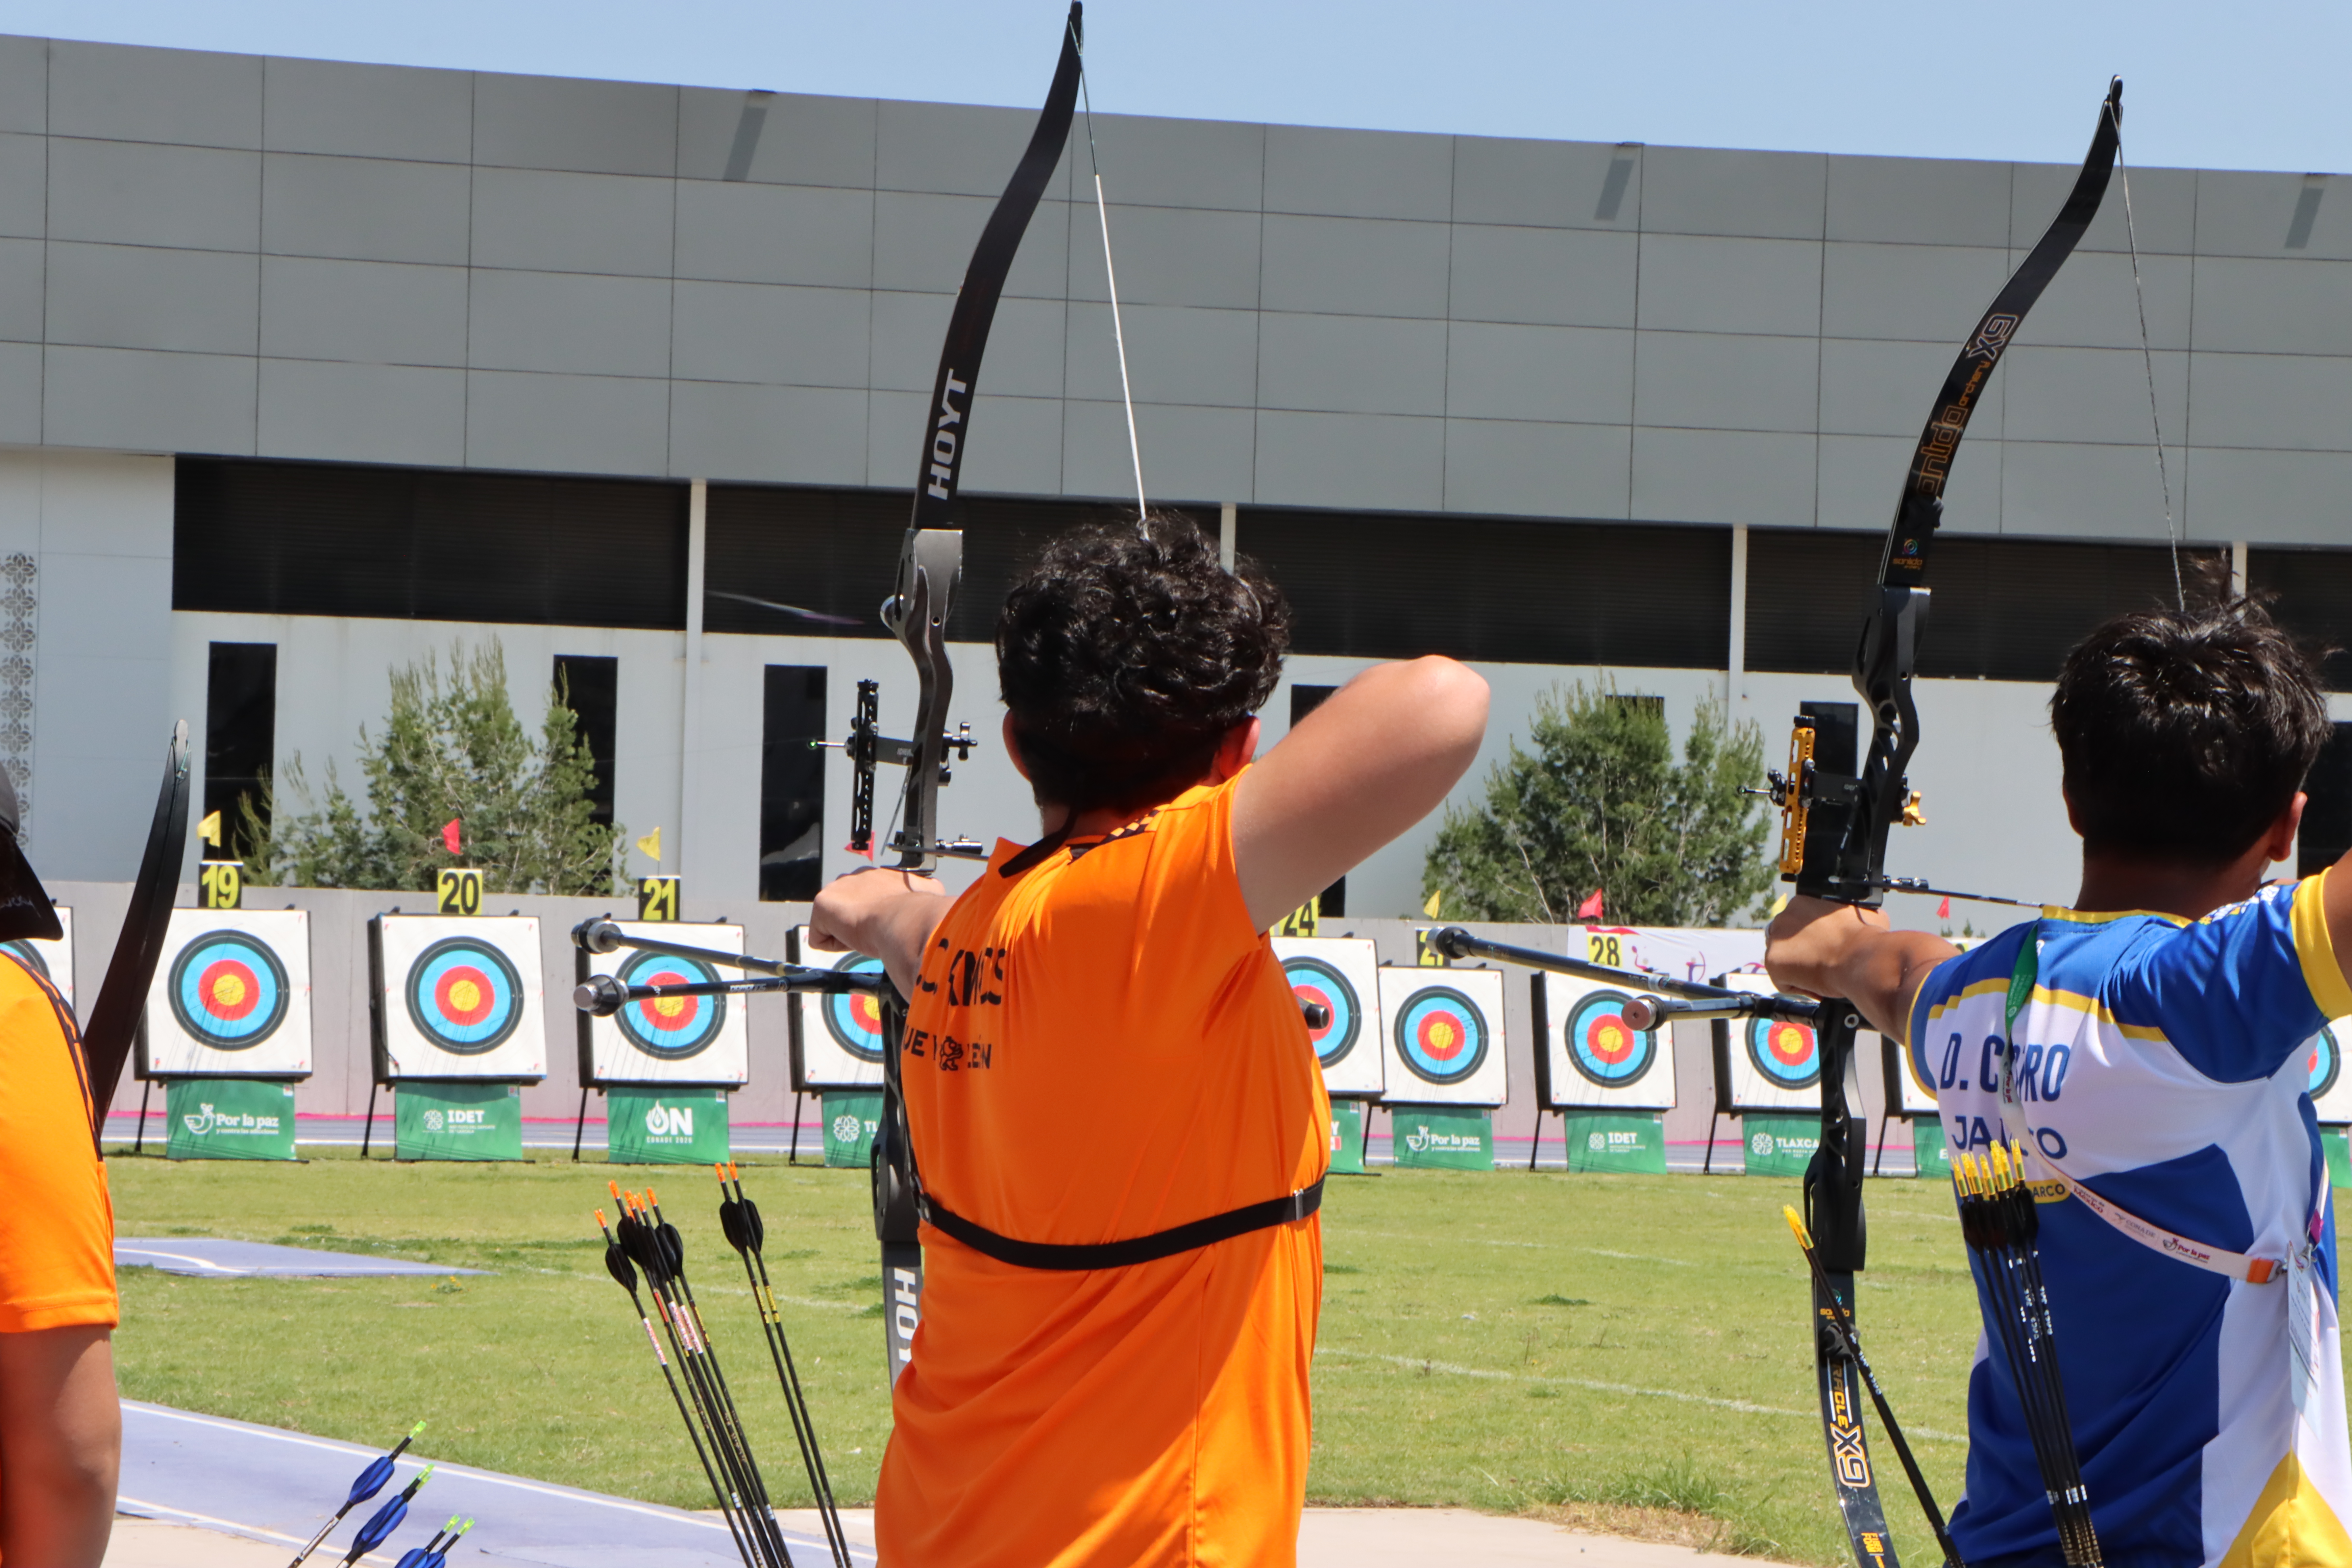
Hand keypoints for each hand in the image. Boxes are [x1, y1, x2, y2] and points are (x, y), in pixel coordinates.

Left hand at [809, 868, 947, 951]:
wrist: (904, 920)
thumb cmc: (917, 912)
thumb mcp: (929, 894)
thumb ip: (926, 891)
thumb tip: (937, 891)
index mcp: (880, 876)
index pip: (869, 897)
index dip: (876, 917)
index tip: (885, 926)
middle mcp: (856, 877)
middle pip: (849, 909)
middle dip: (858, 924)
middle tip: (875, 935)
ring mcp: (837, 889)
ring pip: (835, 923)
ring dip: (848, 935)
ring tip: (867, 938)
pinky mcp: (823, 905)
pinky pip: (821, 937)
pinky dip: (836, 945)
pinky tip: (854, 941)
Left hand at [1764, 895, 1890, 996]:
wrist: (1861, 958)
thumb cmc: (1865, 939)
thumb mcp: (1864, 915)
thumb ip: (1850, 915)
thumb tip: (1863, 918)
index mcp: (1803, 901)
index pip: (1800, 922)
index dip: (1813, 938)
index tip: (1825, 947)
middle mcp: (1785, 916)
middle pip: (1788, 939)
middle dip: (1802, 951)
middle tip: (1821, 963)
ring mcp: (1776, 938)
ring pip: (1784, 959)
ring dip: (1799, 969)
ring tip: (1821, 975)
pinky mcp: (1773, 961)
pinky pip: (1783, 980)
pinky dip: (1799, 986)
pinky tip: (1817, 985)